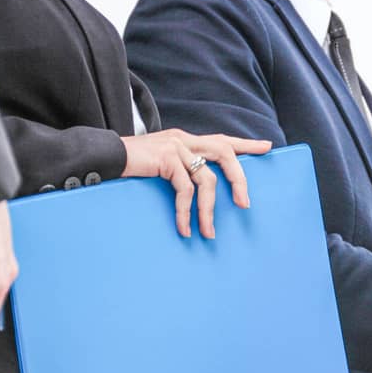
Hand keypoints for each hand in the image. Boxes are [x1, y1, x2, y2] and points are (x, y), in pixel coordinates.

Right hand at [122, 128, 272, 237]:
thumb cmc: (129, 167)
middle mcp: (184, 139)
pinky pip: (186, 190)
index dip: (245, 144)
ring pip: (207, 178)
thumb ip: (178, 170)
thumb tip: (195, 192)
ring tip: (208, 232)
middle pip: (224, 153)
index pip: (221, 139)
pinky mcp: (167, 159)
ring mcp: (175, 147)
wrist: (103, 159)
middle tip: (244, 204)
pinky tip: (183, 228)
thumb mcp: (159, 166)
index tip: (268, 147)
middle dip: (238, 178)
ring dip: (209, 210)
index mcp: (185, 140)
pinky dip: (186, 212)